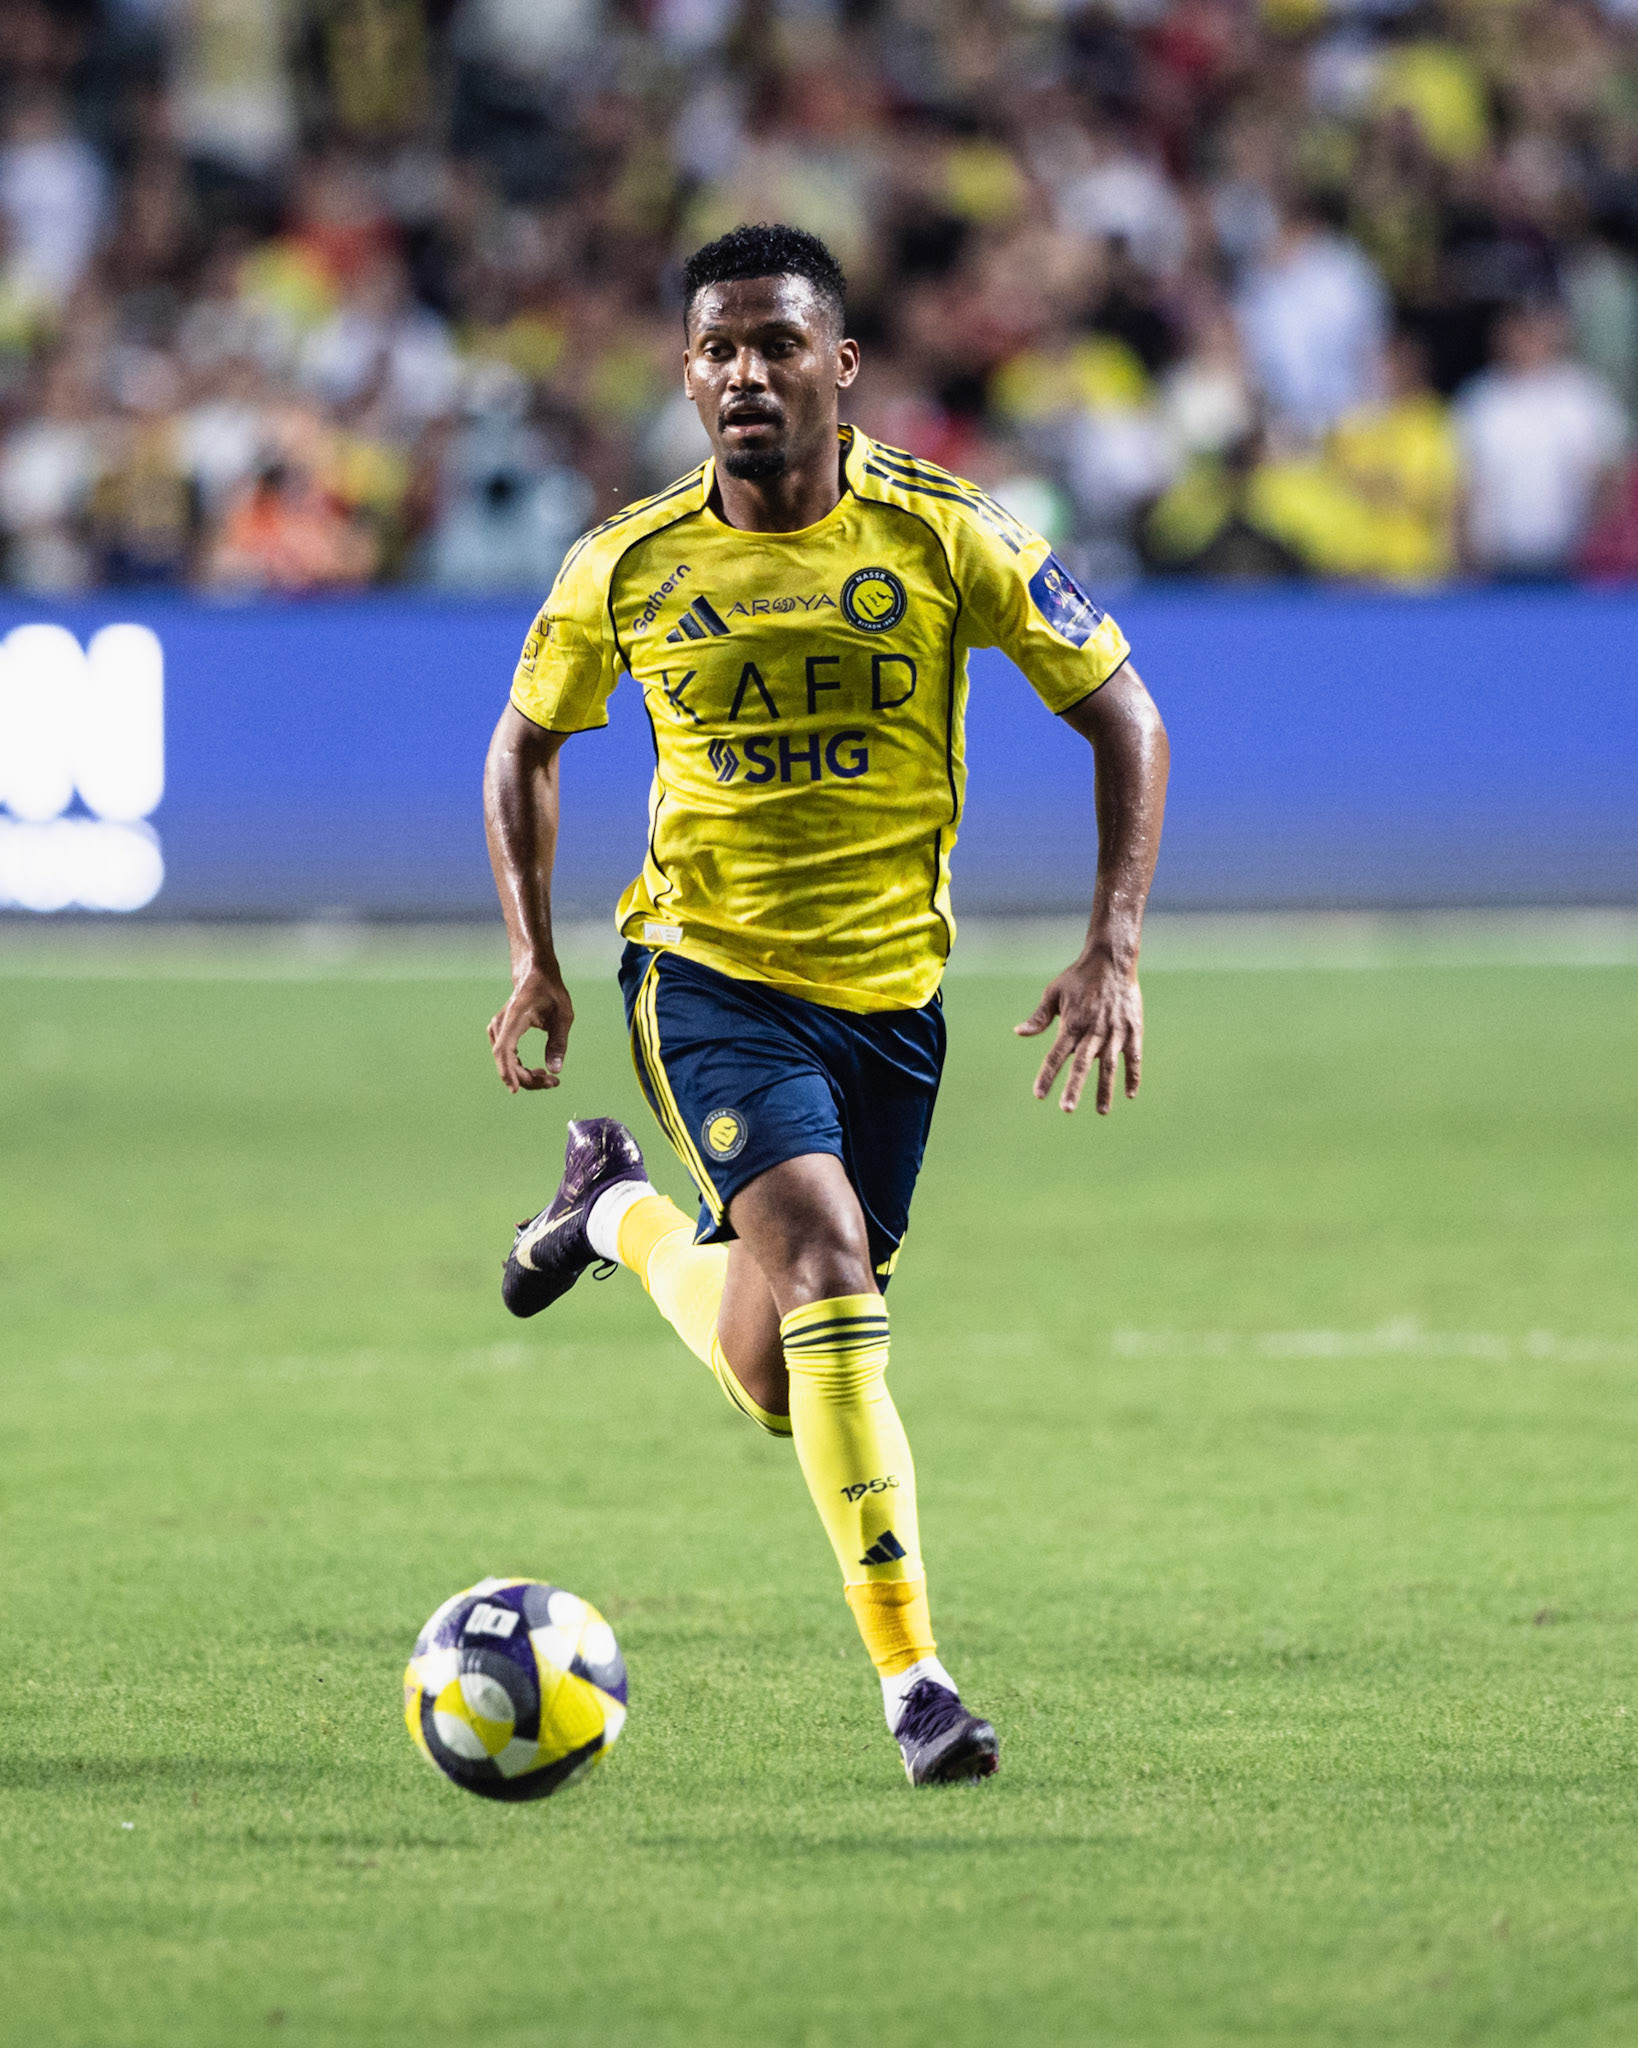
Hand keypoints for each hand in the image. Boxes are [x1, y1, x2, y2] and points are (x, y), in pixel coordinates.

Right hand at [489, 965, 573, 1092]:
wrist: (536, 975)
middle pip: (504, 1060)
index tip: (515, 1090)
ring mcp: (498, 1029)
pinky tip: (536, 1071)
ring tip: (548, 1079)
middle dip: (526, 1078)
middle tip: (552, 1083)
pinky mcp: (500, 1034)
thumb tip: (555, 1071)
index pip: (504, 1049)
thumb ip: (558, 1042)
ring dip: (523, 1075)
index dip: (507, 1071)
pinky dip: (519, 1068)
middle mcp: (501, 1023)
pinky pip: (506, 1057)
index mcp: (515, 1016)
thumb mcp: (563, 1015)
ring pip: (504, 1061)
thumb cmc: (551, 992)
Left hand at [1014, 955, 1142, 1114]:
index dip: (1047, 1075)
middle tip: (1066, 1109)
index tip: (1039, 1094)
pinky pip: (1134, 1058)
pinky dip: (1132, 1076)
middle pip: (1081, 1065)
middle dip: (1073, 1088)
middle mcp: (1093, 1032)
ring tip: (1100, 1111)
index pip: (1056, 1056)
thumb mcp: (1054, 993)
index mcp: (1072, 1024)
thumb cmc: (1079, 977)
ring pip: (1108, 1067)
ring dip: (1104, 1090)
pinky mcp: (1133, 1031)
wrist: (1112, 960)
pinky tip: (1129, 1094)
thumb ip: (1039, 1017)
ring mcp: (1115, 1033)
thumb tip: (1019, 1032)